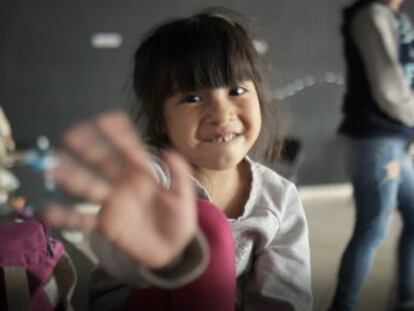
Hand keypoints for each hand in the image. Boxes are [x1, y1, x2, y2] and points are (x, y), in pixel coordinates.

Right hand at [44, 111, 196, 268]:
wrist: (173, 250)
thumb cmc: (179, 220)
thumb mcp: (184, 197)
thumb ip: (179, 174)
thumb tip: (169, 150)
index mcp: (143, 175)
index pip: (130, 151)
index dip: (119, 135)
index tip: (105, 119)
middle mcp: (124, 184)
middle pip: (104, 163)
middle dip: (89, 148)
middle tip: (71, 134)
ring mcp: (113, 203)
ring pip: (90, 186)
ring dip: (72, 176)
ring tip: (54, 166)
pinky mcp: (106, 224)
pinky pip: (83, 219)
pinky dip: (67, 216)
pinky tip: (49, 210)